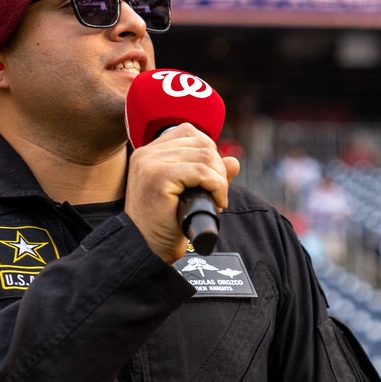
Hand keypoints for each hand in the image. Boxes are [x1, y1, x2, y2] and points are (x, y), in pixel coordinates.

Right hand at [124, 123, 240, 263]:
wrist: (147, 249)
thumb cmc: (163, 224)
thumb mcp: (188, 194)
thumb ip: (208, 174)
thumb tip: (233, 162)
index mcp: (149, 153)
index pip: (189, 133)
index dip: (209, 153)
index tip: (210, 179)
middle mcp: (147, 154)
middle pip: (201, 142)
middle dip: (218, 168)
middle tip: (216, 193)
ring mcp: (150, 163)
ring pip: (205, 156)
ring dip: (220, 180)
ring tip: (216, 200)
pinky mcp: (158, 177)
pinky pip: (202, 172)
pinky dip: (217, 187)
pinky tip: (216, 202)